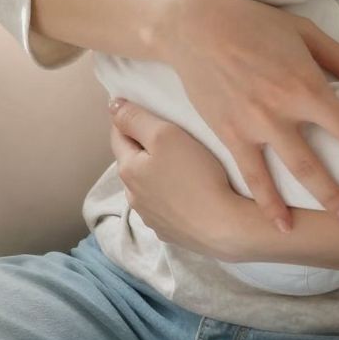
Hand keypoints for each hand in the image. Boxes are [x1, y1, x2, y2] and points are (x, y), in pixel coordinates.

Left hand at [108, 99, 241, 253]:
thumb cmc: (196, 175)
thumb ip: (136, 119)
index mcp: (128, 170)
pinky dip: (172, 196)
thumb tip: (112, 107)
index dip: (129, 119)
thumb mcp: (165, 135)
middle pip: (133, 162)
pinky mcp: (170, 232)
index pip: (118, 135)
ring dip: (157, 174)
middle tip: (171, 136)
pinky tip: (190, 193)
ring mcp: (151, 218)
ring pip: (148, 187)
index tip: (147, 110)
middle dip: (145, 147)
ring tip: (183, 166)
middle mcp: (133, 197)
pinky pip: (165, 207)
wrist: (226, 227)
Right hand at [169, 0, 338, 232]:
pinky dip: (266, 201)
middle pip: (319, 164)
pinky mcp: (229, 134)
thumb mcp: (304, 31)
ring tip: (331, 225)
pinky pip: (251, 174)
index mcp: (306, 85)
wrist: (195, 26)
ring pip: (288, 174)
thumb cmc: (254, 23)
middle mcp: (281, 112)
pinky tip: (278, 223)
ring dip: (312, 202)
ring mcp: (253, 127)